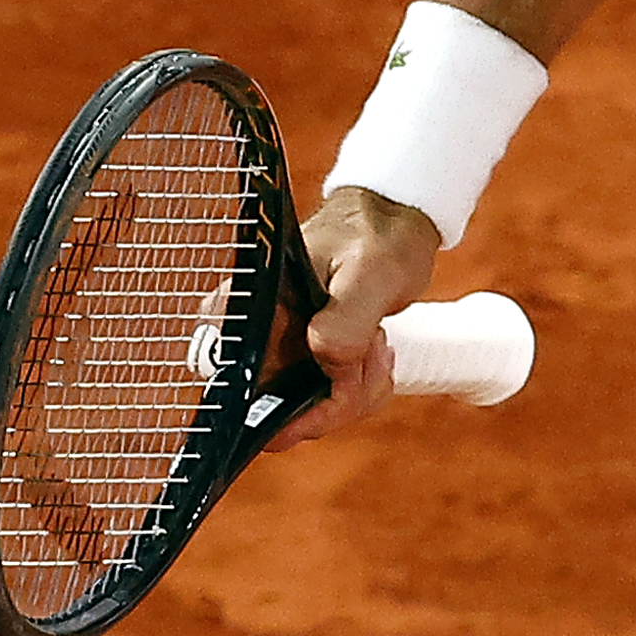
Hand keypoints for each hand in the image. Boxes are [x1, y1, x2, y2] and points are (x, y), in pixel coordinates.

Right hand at [266, 186, 438, 451]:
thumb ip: (345, 321)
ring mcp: (278, 350)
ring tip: (375, 342)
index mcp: (248, 310)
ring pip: (306, 413)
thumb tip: (323, 360)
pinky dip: (359, 389)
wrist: (395, 221)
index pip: (239, 389)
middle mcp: (253, 336)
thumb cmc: (375, 235)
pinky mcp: (304, 359)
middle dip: (335, 398)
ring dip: (354, 391)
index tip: (336, 385)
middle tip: (370, 349)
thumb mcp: (368, 273)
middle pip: (275, 412)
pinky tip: (375, 352)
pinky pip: (326, 401)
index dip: (288, 407)